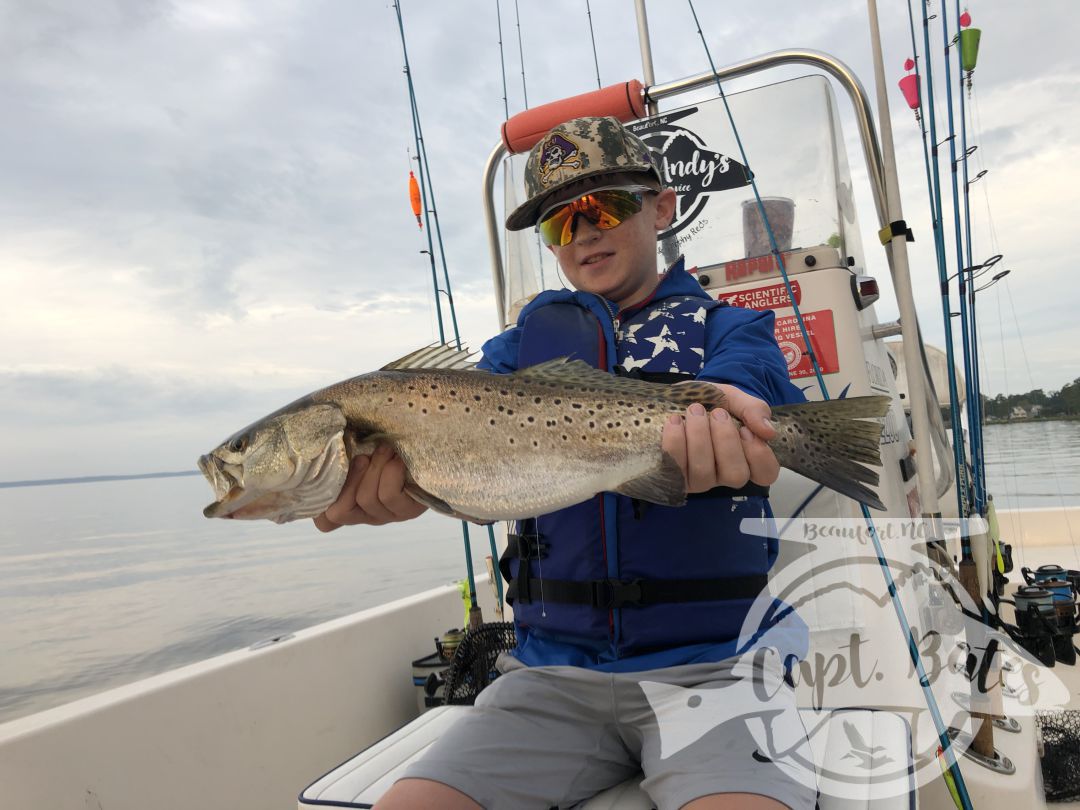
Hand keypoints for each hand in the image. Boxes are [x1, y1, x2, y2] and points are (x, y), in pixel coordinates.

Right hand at [313, 444, 427, 530]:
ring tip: (385, 451)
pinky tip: (397, 460)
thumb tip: (325, 442)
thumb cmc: (390, 446)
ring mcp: (387, 515)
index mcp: (351, 502)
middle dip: (349, 478)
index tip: (327, 476)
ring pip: (366, 499)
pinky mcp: (407, 511)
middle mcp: (366, 514)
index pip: (325, 522)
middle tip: (363, 457)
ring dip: (375, 468)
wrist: (431, 451)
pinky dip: (390, 472)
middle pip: (339, 511)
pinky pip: (388, 495)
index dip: (318, 507)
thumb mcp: (361, 447)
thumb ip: (341, 451)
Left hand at [661, 384, 780, 492]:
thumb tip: (769, 431)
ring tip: (694, 411)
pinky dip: (676, 442)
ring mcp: (697, 480)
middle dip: (726, 440)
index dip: (759, 454)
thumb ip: (753, 409)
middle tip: (717, 413)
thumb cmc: (707, 401)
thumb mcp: (733, 397)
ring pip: (703, 472)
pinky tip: (674, 421)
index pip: (766, 473)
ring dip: (700, 436)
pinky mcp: (672, 477)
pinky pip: (675, 469)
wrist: (672, 397)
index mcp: (745, 457)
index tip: (745, 429)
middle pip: (736, 475)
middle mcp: (723, 474)